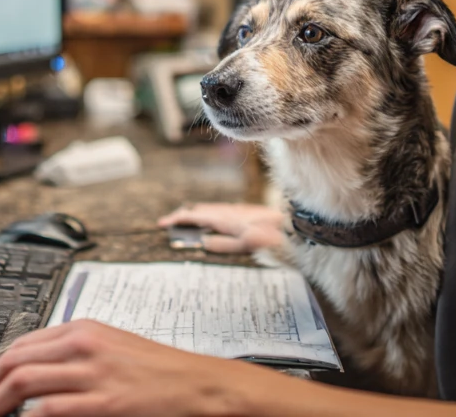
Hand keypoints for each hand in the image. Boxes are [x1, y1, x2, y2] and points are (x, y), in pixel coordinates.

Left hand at [0, 320, 271, 416]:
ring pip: (22, 382)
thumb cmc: (161, 373)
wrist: (201, 385)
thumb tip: (37, 374)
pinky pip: (48, 409)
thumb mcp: (113, 350)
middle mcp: (83, 344)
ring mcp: (92, 373)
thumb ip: (75, 357)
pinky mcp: (103, 402)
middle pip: (13, 361)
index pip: (21, 343)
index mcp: (84, 329)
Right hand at [157, 203, 286, 252]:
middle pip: (200, 210)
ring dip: (195, 213)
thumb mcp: (245, 245)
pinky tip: (210, 220)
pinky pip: (219, 210)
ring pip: (209, 209)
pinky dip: (207, 214)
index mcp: (225, 219)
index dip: (177, 219)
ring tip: (185, 220)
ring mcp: (237, 209)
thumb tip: (202, 242)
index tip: (162, 223)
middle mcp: (229, 211)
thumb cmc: (270, 238)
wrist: (293, 226)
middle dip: (183, 215)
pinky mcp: (245, 211)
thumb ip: (223, 244)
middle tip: (170, 222)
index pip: (194, 216)